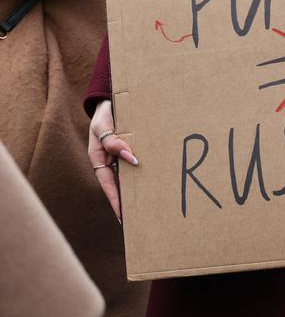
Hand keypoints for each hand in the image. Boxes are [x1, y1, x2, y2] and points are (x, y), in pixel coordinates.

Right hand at [88, 99, 138, 222]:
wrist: (109, 100)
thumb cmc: (103, 114)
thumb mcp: (103, 127)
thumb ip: (113, 142)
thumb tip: (131, 158)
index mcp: (98, 159)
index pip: (107, 185)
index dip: (115, 200)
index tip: (122, 216)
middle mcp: (109, 160)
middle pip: (119, 184)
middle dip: (127, 200)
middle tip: (139, 216)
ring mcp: (119, 155)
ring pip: (129, 174)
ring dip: (137, 186)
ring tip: (149, 202)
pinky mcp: (130, 148)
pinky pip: (136, 162)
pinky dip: (143, 169)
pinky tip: (154, 177)